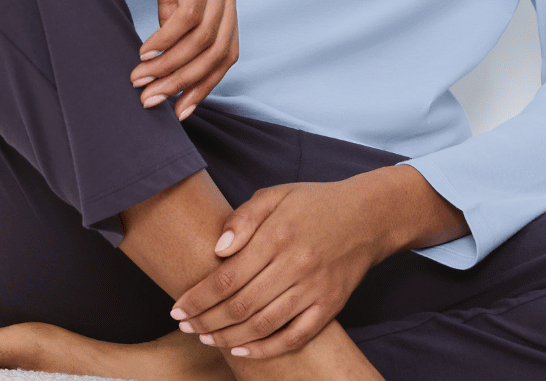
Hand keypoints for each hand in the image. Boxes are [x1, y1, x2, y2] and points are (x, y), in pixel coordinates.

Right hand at [126, 0, 241, 119]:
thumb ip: (172, 4)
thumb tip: (167, 46)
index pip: (227, 47)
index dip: (205, 81)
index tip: (177, 106)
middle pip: (221, 51)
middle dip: (187, 84)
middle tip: (153, 105)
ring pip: (205, 38)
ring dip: (172, 67)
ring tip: (141, 84)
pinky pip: (189, 13)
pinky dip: (168, 39)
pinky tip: (145, 53)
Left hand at [169, 176, 392, 358]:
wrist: (368, 216)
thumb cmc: (314, 204)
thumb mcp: (277, 195)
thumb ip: (243, 217)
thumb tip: (217, 249)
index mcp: (278, 234)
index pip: (227, 277)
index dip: (198, 297)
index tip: (177, 308)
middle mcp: (296, 264)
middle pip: (240, 306)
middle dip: (205, 321)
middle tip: (185, 327)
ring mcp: (315, 288)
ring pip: (263, 325)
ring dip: (228, 338)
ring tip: (206, 338)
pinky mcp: (330, 306)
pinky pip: (294, 337)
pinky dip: (266, 349)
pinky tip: (242, 350)